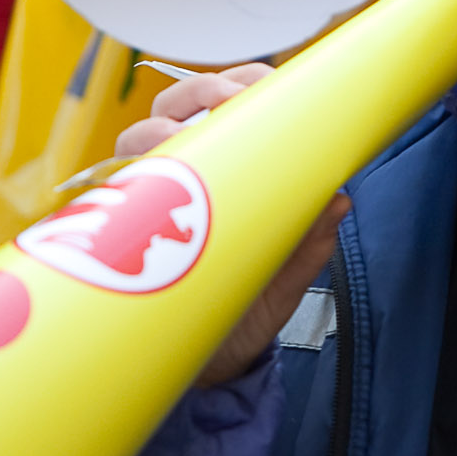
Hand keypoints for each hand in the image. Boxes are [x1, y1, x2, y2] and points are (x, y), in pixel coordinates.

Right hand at [115, 66, 348, 389]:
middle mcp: (194, 175)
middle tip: (219, 103)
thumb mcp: (283, 283)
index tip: (257, 84)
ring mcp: (157, 194)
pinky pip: (117, 182)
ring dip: (159, 126)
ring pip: (144, 134)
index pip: (236, 105)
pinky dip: (129, 168)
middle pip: (182, 105)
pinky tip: (146, 176)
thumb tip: (338, 199)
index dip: (243, 83)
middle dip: (198, 92)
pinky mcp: (124, 221)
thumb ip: (308, 244)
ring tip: (178, 141)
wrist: (206, 372)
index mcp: (238, 175)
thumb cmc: (247, 316)